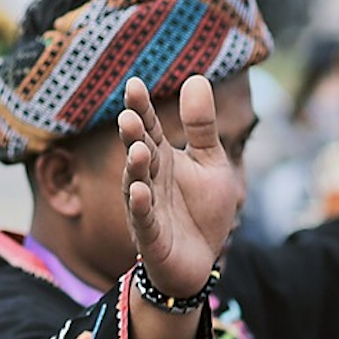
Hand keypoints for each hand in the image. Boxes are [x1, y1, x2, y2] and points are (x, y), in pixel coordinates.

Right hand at [117, 73, 241, 300]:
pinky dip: (142, 206)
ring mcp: (147, 208)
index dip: (141, 108)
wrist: (200, 261)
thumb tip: (195, 77)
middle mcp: (149, 180)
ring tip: (137, 149)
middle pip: (139, 153)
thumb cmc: (202, 210)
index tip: (133, 84)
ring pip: (136, 185)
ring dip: (134, 169)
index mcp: (162, 159)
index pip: (149, 128)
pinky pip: (144, 220)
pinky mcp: (151, 237)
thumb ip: (201, 126)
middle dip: (132, 137)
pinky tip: (141, 191)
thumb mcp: (211, 162)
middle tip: (128, 116)